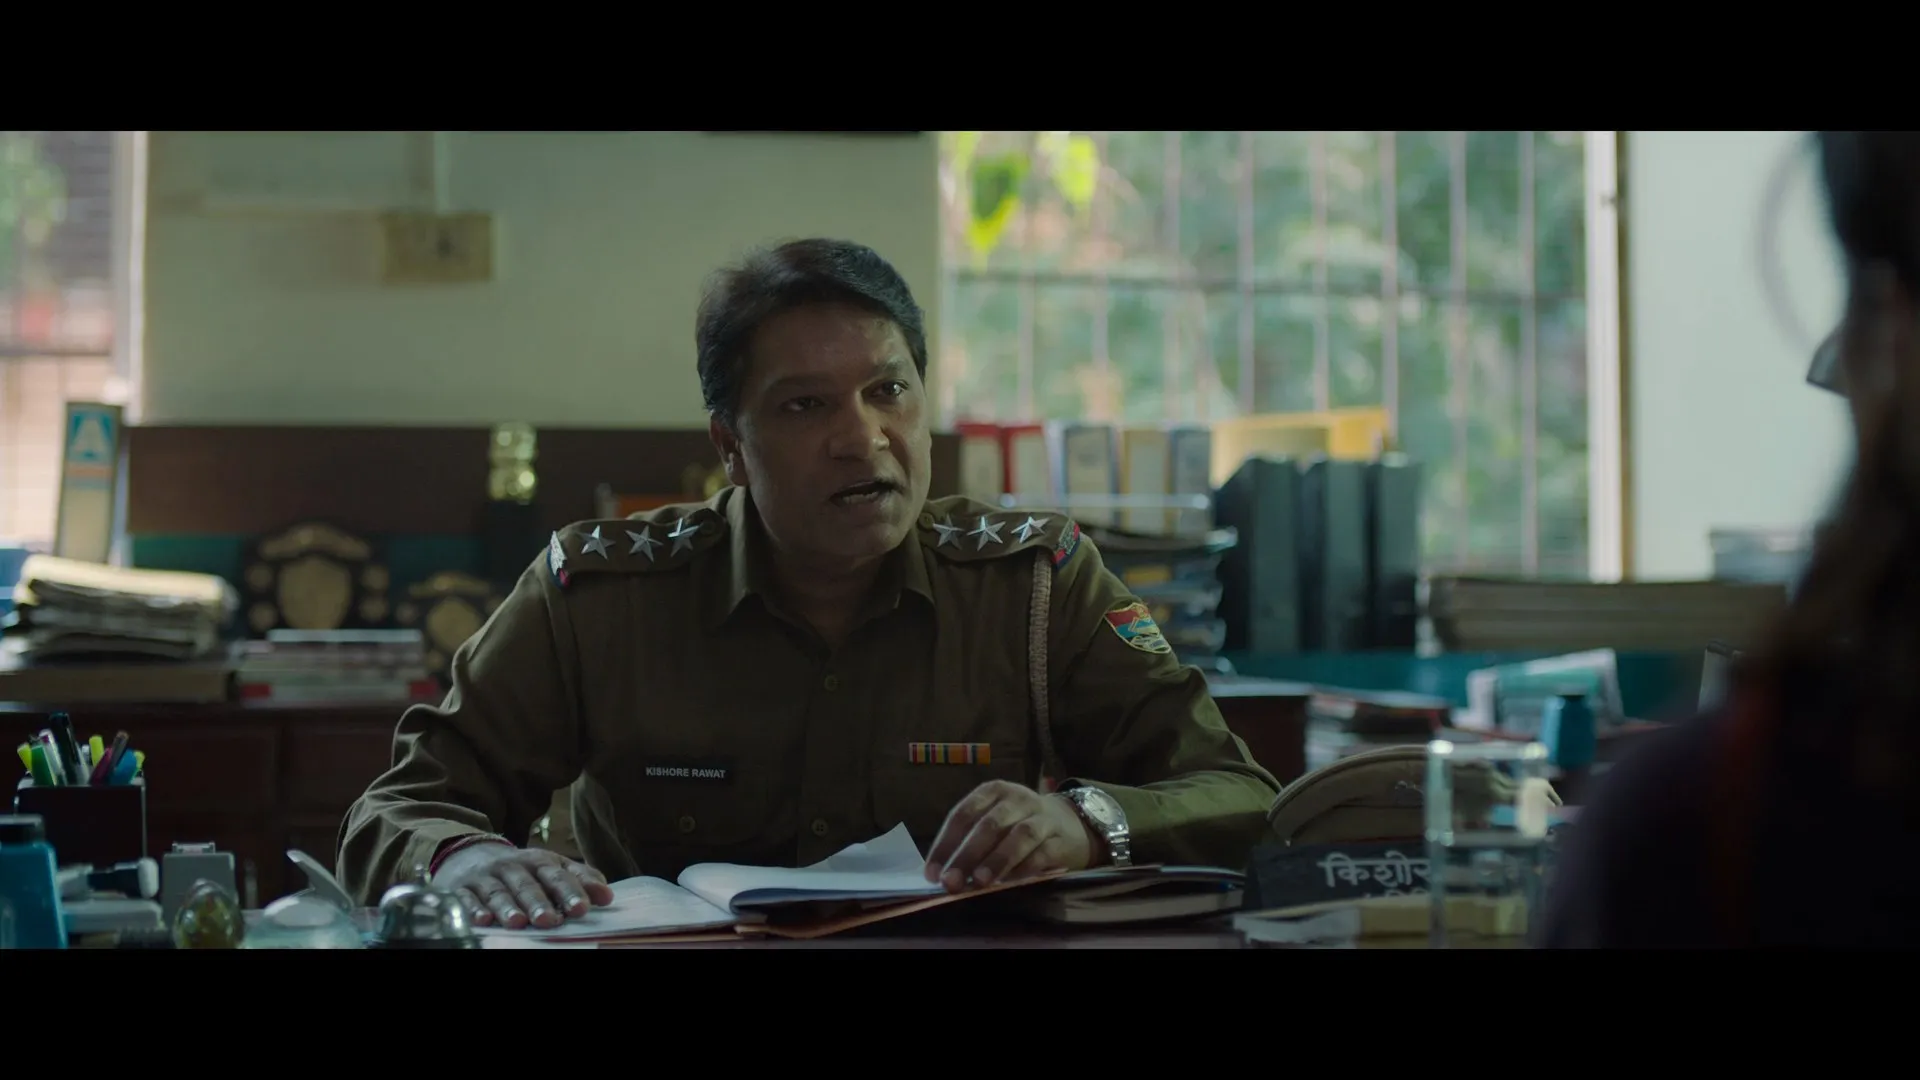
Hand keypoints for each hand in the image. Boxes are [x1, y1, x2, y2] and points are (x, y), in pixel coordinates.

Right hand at [435, 843, 614, 928]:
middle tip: (550, 920)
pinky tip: (482, 920)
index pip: (557, 875)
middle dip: (539, 902)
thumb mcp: (551, 867)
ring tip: (518, 922)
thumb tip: (606, 896)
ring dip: (508, 907)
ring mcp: (486, 877)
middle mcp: (513, 867)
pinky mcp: (462, 888)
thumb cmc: (522, 869)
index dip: (570, 891)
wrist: (471, 854)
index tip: (582, 908)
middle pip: (527, 884)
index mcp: (539, 861)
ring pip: (498, 892)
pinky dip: (473, 908)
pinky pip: (466, 898)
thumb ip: (580, 879)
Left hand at [923, 780, 1096, 892]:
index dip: (945, 844)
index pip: (964, 814)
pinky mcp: (1061, 839)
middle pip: (989, 825)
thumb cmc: (1019, 825)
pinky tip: (1010, 883)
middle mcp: (1018, 799)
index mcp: (994, 791)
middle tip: (951, 882)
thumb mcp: (995, 820)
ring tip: (979, 882)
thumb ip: (970, 840)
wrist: (1070, 824)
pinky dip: (1024, 868)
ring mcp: (1042, 817)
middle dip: (967, 855)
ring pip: (1019, 836)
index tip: (932, 873)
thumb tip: (941, 873)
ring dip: (997, 859)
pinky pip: (1042, 853)